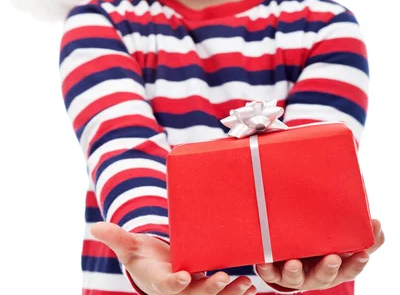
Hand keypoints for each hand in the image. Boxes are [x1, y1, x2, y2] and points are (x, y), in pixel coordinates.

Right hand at [91, 222, 256, 294]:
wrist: (156, 266)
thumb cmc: (143, 256)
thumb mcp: (129, 246)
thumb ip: (116, 237)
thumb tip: (96, 226)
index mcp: (158, 280)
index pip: (166, 285)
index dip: (174, 283)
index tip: (183, 277)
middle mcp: (178, 290)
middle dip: (210, 289)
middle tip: (224, 278)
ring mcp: (194, 291)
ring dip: (230, 293)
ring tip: (246, 284)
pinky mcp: (206, 286)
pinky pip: (222, 293)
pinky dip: (236, 291)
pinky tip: (251, 285)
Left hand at [255, 219, 383, 291]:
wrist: (290, 250)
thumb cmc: (320, 245)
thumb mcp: (341, 241)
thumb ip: (361, 236)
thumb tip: (377, 225)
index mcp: (333, 266)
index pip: (349, 269)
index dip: (356, 263)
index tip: (362, 254)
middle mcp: (314, 274)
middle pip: (323, 277)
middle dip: (328, 269)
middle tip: (332, 258)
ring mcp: (294, 274)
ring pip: (295, 279)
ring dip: (295, 272)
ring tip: (293, 263)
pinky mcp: (274, 271)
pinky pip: (269, 273)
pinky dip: (266, 269)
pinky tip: (264, 263)